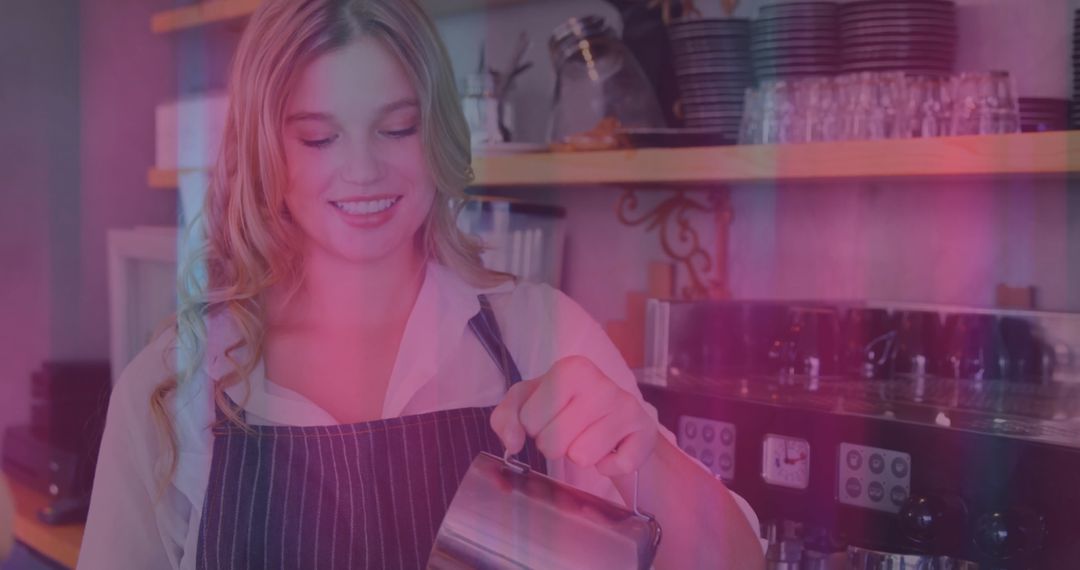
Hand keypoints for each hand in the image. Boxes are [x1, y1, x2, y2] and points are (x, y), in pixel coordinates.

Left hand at [491, 355, 658, 477]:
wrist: (619, 420)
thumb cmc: (567, 408)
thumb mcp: (529, 403)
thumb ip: (506, 417)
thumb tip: (512, 442)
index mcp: (570, 369)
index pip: (528, 420)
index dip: (534, 427)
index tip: (551, 417)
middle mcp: (601, 383)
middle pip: (552, 441)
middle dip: (555, 445)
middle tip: (571, 431)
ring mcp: (626, 407)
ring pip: (581, 457)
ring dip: (580, 456)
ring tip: (590, 438)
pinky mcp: (645, 433)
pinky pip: (613, 468)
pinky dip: (607, 467)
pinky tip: (611, 449)